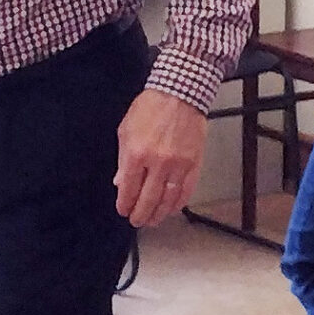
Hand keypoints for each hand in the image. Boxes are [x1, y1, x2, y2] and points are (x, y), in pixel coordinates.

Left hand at [116, 90, 205, 224]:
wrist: (180, 94)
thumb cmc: (152, 107)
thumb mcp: (126, 129)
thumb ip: (122, 159)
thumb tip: (120, 181)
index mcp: (136, 153)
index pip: (128, 188)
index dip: (125, 204)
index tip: (123, 210)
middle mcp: (157, 162)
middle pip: (147, 199)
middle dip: (140, 214)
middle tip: (137, 221)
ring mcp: (177, 165)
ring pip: (167, 199)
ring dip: (159, 214)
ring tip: (153, 220)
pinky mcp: (194, 164)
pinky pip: (186, 191)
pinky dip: (178, 203)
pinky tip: (172, 208)